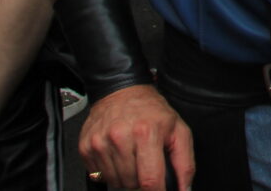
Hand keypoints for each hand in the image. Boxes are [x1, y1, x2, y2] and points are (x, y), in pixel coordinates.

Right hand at [79, 84, 193, 190]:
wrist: (122, 90)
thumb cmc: (151, 111)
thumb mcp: (178, 130)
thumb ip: (185, 163)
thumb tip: (184, 189)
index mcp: (146, 132)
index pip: (150, 179)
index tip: (160, 190)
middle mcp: (120, 137)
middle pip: (131, 183)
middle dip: (141, 180)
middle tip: (145, 162)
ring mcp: (100, 143)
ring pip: (115, 182)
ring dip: (126, 177)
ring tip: (132, 157)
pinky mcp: (86, 147)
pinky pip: (99, 175)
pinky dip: (110, 171)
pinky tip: (118, 155)